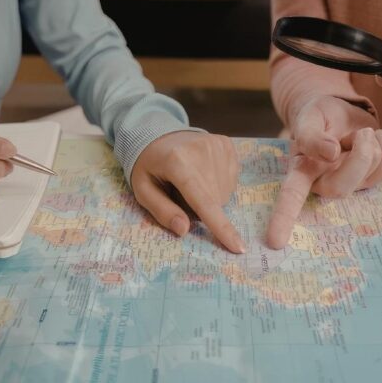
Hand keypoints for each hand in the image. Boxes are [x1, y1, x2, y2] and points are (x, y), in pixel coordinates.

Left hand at [131, 131, 245, 253]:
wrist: (160, 134)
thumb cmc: (149, 166)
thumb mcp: (143, 190)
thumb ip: (162, 211)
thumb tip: (184, 230)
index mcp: (177, 162)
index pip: (203, 201)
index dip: (220, 226)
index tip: (238, 248)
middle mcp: (202, 151)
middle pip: (214, 201)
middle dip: (200, 208)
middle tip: (181, 194)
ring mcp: (217, 146)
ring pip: (224, 193)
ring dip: (210, 197)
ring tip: (191, 181)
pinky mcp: (227, 145)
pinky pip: (231, 181)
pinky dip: (218, 184)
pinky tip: (203, 173)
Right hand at [266, 96, 381, 248]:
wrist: (338, 110)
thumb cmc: (317, 118)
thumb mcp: (308, 118)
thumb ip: (311, 135)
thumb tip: (331, 153)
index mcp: (301, 171)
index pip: (291, 197)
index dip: (283, 218)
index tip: (275, 241)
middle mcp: (323, 183)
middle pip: (341, 187)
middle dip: (359, 157)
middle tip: (361, 133)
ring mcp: (350, 183)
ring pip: (371, 168)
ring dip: (371, 141)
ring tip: (355, 134)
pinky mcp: (372, 177)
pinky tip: (371, 137)